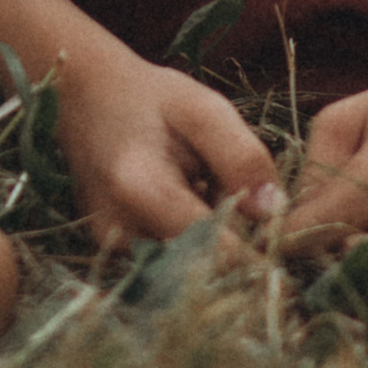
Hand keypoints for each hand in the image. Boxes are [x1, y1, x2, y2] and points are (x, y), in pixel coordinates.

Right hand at [52, 41, 285, 251]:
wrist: (85, 97)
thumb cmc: (150, 99)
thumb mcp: (203, 109)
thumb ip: (241, 157)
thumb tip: (274, 213)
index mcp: (142, 190)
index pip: (217, 251)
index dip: (258, 253)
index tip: (282, 242)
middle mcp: (120, 232)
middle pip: (204, 267)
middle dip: (236, 246)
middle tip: (238, 203)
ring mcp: (113, 249)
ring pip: (188, 271)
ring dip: (214, 246)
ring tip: (207, 194)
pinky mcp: (114, 255)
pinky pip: (169, 265)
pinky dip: (191, 244)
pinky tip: (189, 206)